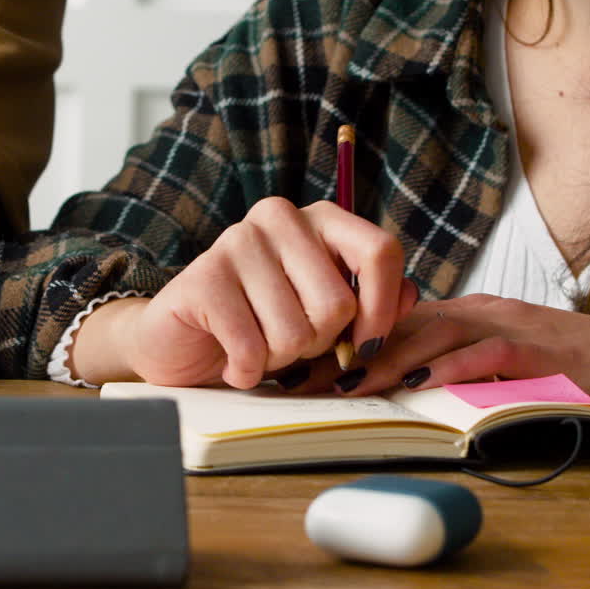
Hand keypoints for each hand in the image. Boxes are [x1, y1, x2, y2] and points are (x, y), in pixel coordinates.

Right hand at [72, 197, 416, 387]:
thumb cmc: (261, 327)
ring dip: (279, 360)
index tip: (365, 344)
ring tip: (257, 347)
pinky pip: (251, 346)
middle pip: (338, 303)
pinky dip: (246, 371)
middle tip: (289, 344)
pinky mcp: (203, 278)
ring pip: (295, 331)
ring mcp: (237, 241)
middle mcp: (279, 217)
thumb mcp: (325, 317)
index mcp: (319, 219)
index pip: (380, 251)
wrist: (180, 343)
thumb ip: (371, 304)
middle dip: (319, 344)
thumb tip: (409, 295)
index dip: (382, 309)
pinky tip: (233, 363)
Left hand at [320, 293, 589, 416]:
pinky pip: (487, 353)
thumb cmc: (572, 369)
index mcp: (469, 313)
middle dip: (350, 353)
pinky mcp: (540, 349)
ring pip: (435, 334)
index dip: (348, 342)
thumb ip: (454, 365)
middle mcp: (483, 311)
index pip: (396, 322)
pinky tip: (417, 381)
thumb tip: (394, 389)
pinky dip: (450, 367)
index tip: (307, 368)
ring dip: (386, 359)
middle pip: (403, 325)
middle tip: (306, 381)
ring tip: (345, 384)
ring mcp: (512, 326)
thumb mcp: (502, 362)